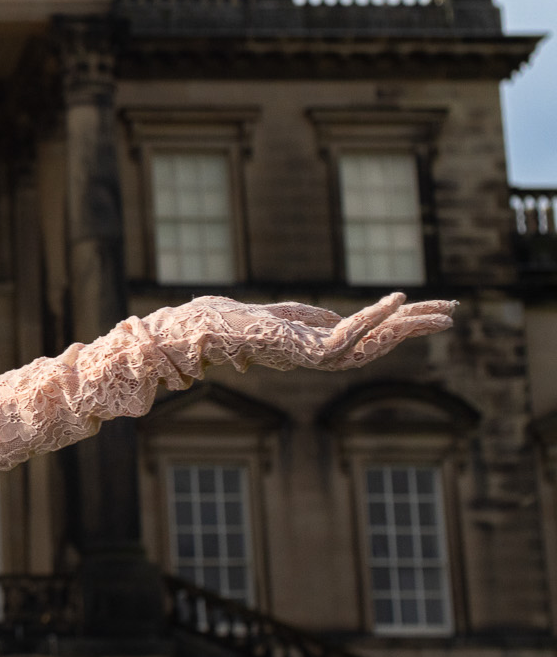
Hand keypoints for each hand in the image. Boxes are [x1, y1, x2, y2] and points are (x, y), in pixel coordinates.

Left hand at [149, 293, 454, 376]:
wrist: (203, 328)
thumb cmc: (236, 322)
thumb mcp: (284, 315)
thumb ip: (310, 317)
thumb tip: (335, 317)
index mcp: (321, 346)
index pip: (371, 337)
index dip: (400, 325)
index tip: (427, 309)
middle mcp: (323, 355)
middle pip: (382, 342)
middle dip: (417, 328)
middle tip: (453, 313)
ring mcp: (316, 356)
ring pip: (374, 342)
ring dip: (407, 324)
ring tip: (440, 311)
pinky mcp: (307, 351)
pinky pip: (350, 334)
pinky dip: (374, 317)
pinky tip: (396, 300)